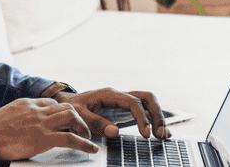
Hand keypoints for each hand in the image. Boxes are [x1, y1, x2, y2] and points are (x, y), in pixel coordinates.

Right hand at [0, 98, 99, 160]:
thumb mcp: (4, 116)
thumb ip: (16, 117)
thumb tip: (18, 125)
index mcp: (26, 103)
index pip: (51, 103)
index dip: (61, 112)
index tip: (66, 121)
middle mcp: (36, 109)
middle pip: (65, 107)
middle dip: (77, 118)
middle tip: (81, 129)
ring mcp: (41, 122)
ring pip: (72, 117)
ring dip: (83, 127)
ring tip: (87, 137)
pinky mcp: (44, 138)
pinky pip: (71, 138)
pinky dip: (84, 144)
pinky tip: (91, 149)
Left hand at [53, 87, 170, 140]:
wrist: (67, 103)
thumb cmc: (72, 108)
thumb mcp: (79, 115)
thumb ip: (96, 123)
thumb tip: (115, 132)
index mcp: (110, 94)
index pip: (133, 102)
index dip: (142, 117)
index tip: (145, 134)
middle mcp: (120, 95)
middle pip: (147, 97)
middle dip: (156, 114)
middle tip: (159, 134)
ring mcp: (124, 101)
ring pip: (148, 102)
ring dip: (158, 117)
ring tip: (162, 135)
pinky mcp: (125, 109)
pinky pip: (144, 110)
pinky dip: (154, 120)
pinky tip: (161, 132)